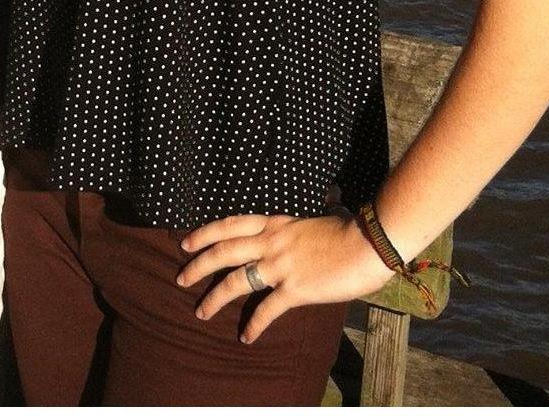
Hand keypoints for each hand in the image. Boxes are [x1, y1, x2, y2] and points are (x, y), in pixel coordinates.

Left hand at [177, 211, 391, 342]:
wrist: (368, 241)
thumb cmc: (349, 228)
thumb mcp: (317, 217)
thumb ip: (304, 222)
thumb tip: (318, 211)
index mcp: (275, 223)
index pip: (230, 224)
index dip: (205, 233)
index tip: (186, 242)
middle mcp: (271, 242)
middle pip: (223, 252)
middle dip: (198, 266)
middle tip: (180, 279)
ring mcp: (280, 265)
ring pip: (235, 281)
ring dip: (214, 297)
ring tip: (201, 311)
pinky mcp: (295, 288)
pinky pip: (267, 310)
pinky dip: (254, 325)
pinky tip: (246, 337)